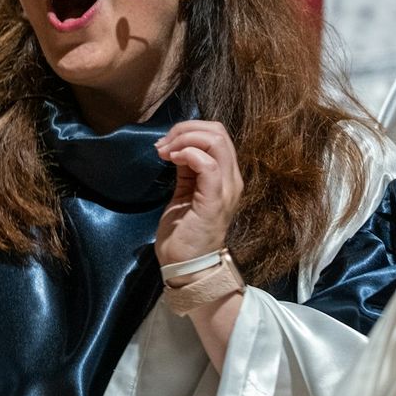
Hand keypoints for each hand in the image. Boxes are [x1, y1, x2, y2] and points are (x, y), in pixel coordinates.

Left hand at [153, 120, 241, 270]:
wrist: (187, 265)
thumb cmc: (185, 232)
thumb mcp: (185, 191)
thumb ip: (187, 169)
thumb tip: (178, 146)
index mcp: (226, 175)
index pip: (217, 134)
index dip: (189, 130)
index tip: (164, 144)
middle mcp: (232, 179)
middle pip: (218, 132)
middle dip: (185, 129)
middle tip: (163, 144)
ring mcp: (226, 189)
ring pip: (216, 142)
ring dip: (185, 139)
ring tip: (166, 151)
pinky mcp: (214, 200)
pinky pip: (208, 164)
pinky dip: (188, 153)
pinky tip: (172, 159)